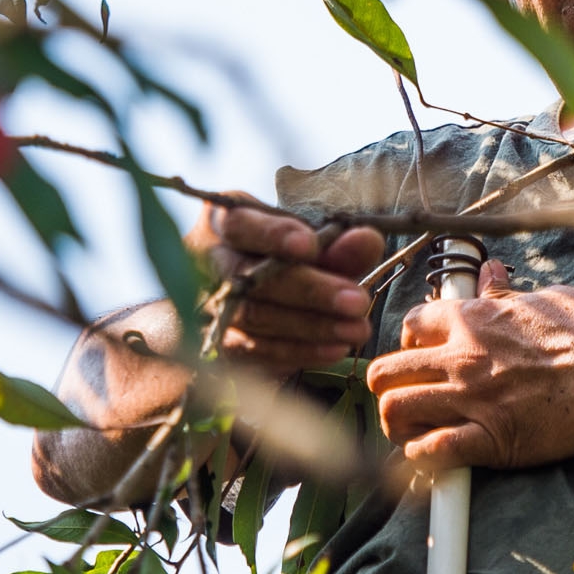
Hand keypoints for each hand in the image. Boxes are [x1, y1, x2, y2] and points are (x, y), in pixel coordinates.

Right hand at [188, 202, 384, 373]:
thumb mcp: (309, 240)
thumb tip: (368, 241)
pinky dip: (298, 351)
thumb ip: (338, 242)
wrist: (249, 291)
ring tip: (357, 329)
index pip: (240, 224)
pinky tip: (334, 349)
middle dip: (309, 290)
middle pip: (249, 277)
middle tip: (357, 301)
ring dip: (311, 326)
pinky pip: (255, 352)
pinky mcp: (217, 344)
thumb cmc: (281, 255)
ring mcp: (205, 307)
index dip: (272, 235)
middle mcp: (205, 262)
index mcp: (222, 221)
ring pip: (254, 318)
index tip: (309, 245)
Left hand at [364, 262, 573, 469]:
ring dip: (398, 426)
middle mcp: (462, 357)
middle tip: (409, 400)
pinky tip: (437, 459)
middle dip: (389, 389)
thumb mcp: (543, 299)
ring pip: (394, 412)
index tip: (423, 360)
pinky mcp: (492, 440)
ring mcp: (473, 399)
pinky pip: (431, 452)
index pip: (408, 326)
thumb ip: (505, 292)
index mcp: (473, 319)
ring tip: (416, 433)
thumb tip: (491, 273)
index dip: (408, 346)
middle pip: (384, 372)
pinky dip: (423, 459)